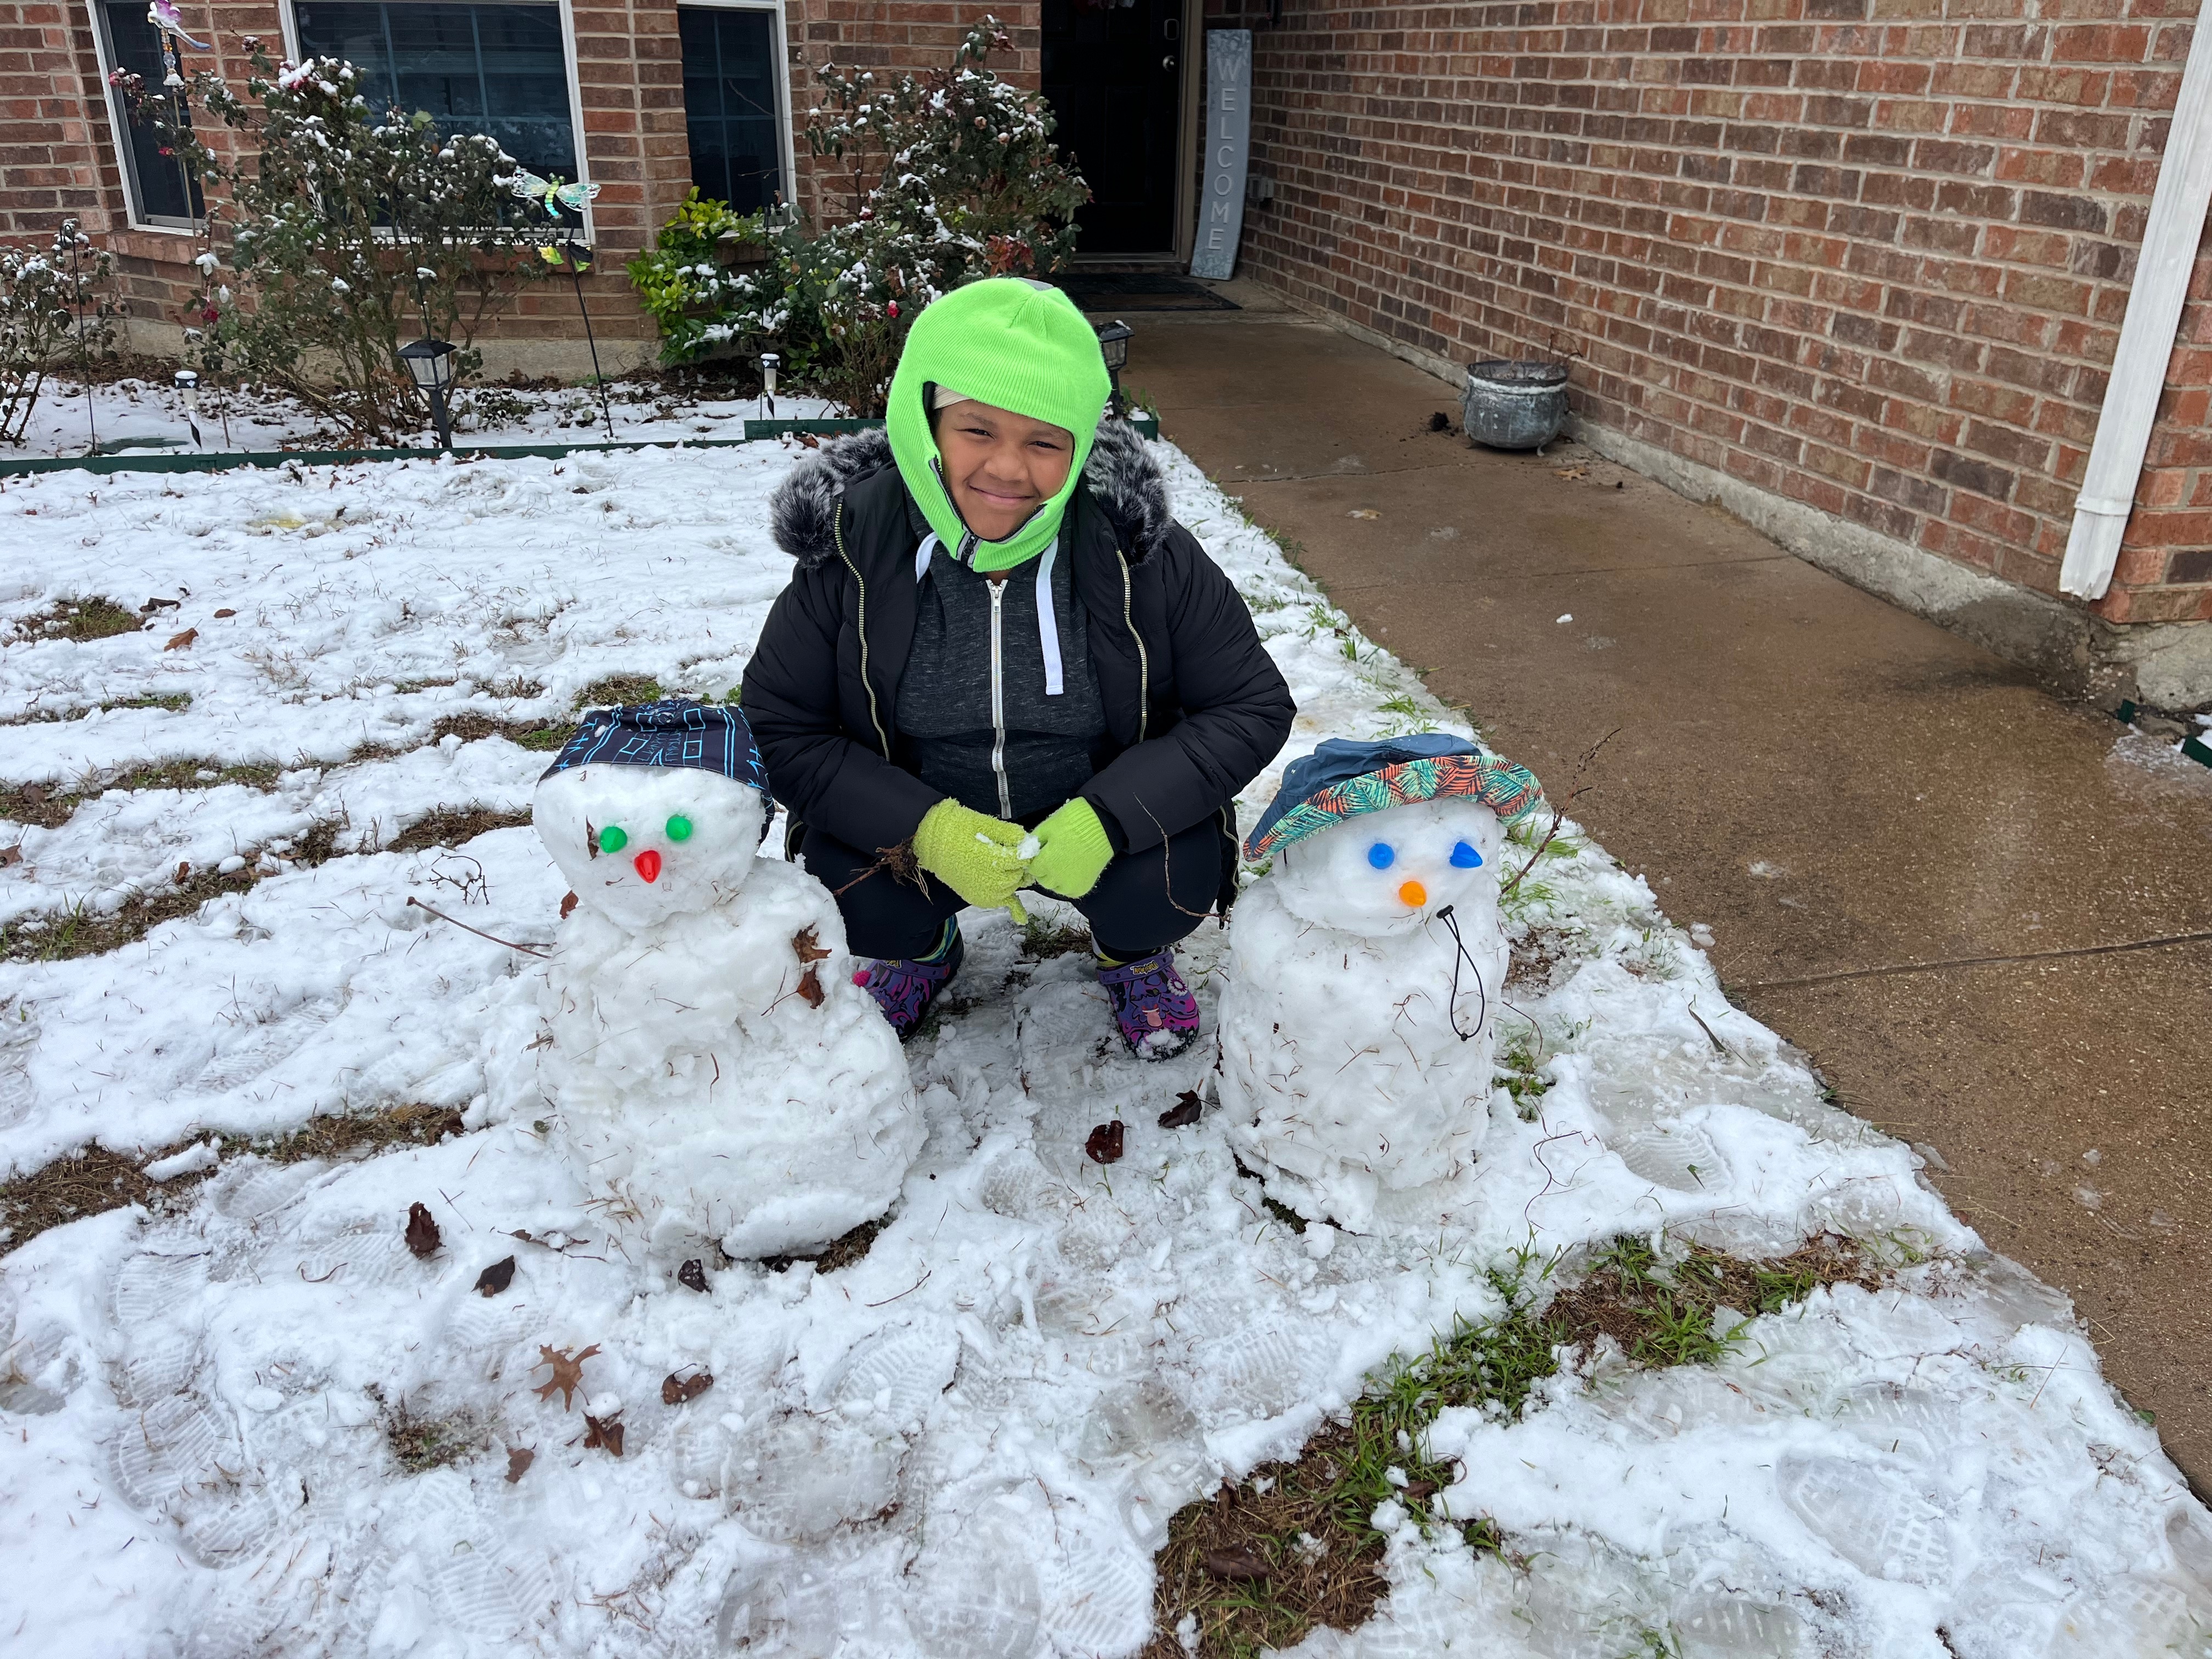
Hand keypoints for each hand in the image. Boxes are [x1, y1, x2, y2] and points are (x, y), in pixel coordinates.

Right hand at [911, 799, 1027, 910]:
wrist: (930, 844)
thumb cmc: (956, 829)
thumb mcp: (983, 823)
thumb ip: (1008, 833)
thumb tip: (1026, 840)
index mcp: (996, 860)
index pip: (1023, 859)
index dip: (1023, 851)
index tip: (1018, 845)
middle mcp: (993, 880)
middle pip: (1019, 874)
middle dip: (1017, 864)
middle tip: (1006, 852)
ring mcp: (986, 892)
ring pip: (1012, 887)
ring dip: (1012, 878)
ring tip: (1001, 866)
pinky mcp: (978, 898)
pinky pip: (1001, 903)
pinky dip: (1013, 909)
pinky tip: (1022, 918)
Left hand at [1027, 798, 1112, 897]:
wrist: (1102, 827)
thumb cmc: (1073, 823)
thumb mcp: (1048, 827)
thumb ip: (1035, 841)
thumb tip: (1028, 849)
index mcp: (1045, 863)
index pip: (1032, 869)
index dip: (1036, 860)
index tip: (1041, 854)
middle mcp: (1056, 878)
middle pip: (1043, 880)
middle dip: (1044, 870)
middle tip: (1053, 858)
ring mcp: (1071, 884)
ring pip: (1056, 887)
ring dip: (1056, 878)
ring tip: (1064, 864)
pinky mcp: (1083, 887)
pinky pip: (1070, 891)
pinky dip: (1069, 883)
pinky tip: (1073, 870)